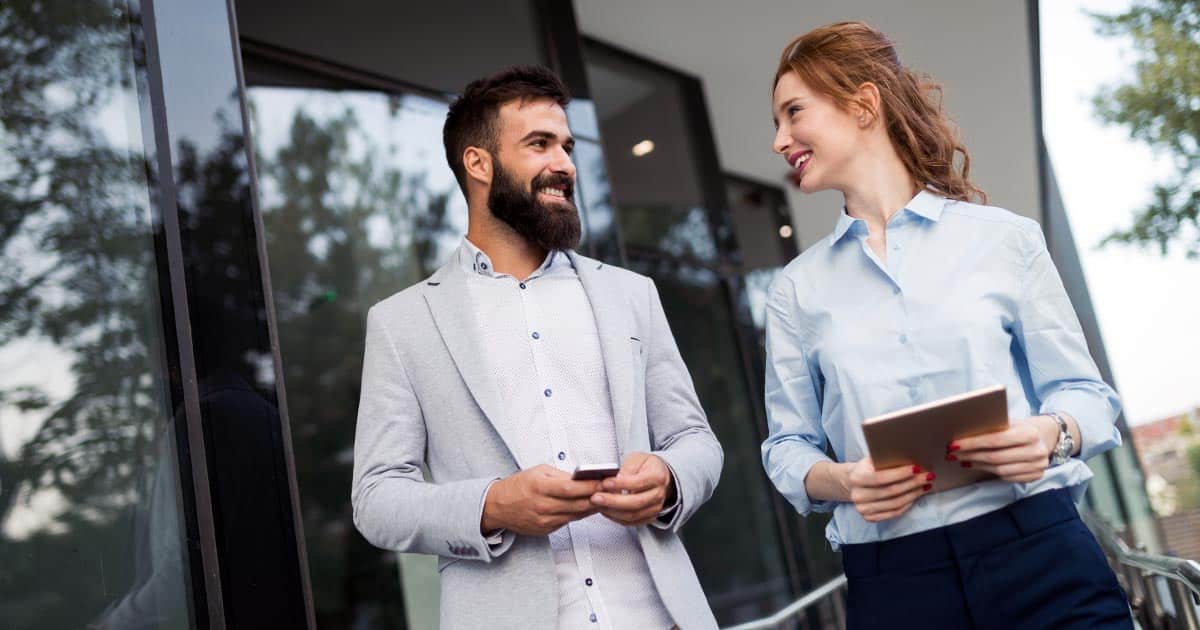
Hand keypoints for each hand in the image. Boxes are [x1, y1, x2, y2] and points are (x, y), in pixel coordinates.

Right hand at [481, 465, 601, 535]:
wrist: (497, 507)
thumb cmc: (518, 486)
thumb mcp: (538, 472)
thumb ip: (561, 475)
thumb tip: (582, 478)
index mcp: (540, 487)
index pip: (571, 488)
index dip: (590, 485)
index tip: (605, 481)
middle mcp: (543, 506)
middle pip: (577, 504)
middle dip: (597, 497)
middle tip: (614, 491)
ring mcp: (545, 520)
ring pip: (576, 514)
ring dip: (592, 507)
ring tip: (607, 498)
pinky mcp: (546, 530)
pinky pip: (569, 521)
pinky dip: (580, 514)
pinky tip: (590, 507)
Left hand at [591, 452, 673, 525]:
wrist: (660, 475)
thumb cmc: (647, 466)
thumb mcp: (637, 459)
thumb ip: (627, 468)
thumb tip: (615, 479)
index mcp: (657, 476)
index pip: (638, 483)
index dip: (620, 484)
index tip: (605, 483)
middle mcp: (658, 494)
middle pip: (635, 503)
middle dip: (612, 502)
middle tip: (596, 497)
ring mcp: (655, 508)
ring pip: (632, 515)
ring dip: (612, 511)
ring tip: (597, 504)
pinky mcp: (649, 517)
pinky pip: (631, 522)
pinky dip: (616, 518)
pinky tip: (605, 510)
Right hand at [843, 457, 932, 521]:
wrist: (851, 483)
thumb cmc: (867, 468)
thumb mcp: (871, 460)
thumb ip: (885, 460)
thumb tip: (910, 457)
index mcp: (856, 478)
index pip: (880, 477)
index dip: (900, 474)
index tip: (917, 468)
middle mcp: (858, 495)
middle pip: (891, 491)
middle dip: (913, 483)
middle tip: (928, 477)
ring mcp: (863, 509)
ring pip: (895, 504)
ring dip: (914, 494)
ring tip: (925, 486)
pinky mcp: (869, 517)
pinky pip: (894, 513)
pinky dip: (907, 504)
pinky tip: (915, 496)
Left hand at [948, 416, 1056, 482]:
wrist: (1048, 434)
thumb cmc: (1023, 426)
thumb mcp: (1011, 422)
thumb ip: (993, 428)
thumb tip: (962, 435)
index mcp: (1029, 433)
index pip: (995, 440)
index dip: (973, 443)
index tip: (954, 444)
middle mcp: (1036, 451)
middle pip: (996, 457)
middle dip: (971, 455)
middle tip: (953, 454)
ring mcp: (1038, 466)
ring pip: (1000, 471)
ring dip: (978, 465)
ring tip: (963, 460)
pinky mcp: (1036, 476)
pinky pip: (1008, 478)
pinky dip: (990, 473)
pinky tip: (978, 466)